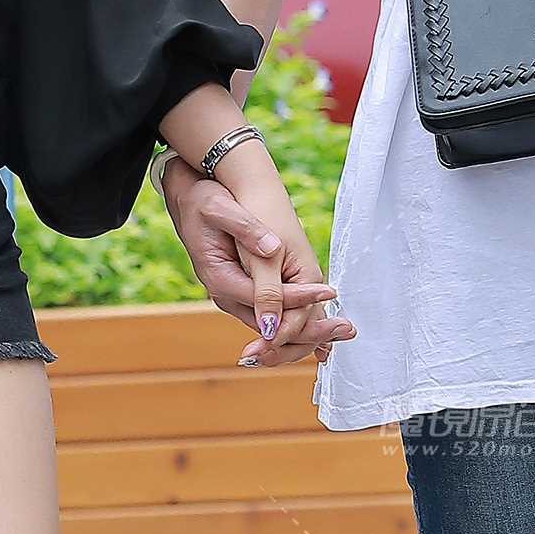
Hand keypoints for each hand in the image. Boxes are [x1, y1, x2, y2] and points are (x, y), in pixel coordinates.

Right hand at [162, 146, 353, 369]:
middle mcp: (226, 294)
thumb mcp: (221, 209)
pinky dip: (296, 325)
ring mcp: (234, 297)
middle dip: (308, 330)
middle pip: (269, 327)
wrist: (188, 200)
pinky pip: (271, 318)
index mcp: (220, 277)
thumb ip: (247, 231)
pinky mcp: (243, 293)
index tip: (328, 291)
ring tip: (342, 332)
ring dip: (306, 333)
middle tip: (346, 329)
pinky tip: (322, 330)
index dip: (298, 297)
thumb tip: (272, 249)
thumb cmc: (204, 202)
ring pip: (271, 329)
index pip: (264, 299)